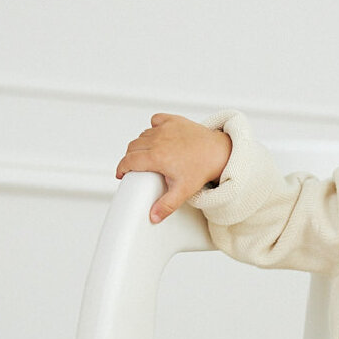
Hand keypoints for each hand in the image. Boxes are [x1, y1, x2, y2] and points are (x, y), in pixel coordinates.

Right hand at [116, 113, 232, 222]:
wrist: (218, 152)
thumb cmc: (201, 169)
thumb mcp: (183, 191)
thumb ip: (166, 205)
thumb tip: (153, 217)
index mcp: (156, 157)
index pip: (129, 161)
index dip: (121, 168)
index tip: (121, 174)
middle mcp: (157, 140)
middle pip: (133, 147)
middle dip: (130, 158)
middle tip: (135, 168)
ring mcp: (165, 128)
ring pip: (143, 135)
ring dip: (141, 145)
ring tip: (147, 155)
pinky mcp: (173, 120)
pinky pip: (155, 121)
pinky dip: (153, 128)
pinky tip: (158, 137)